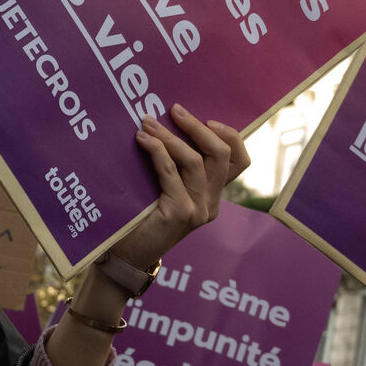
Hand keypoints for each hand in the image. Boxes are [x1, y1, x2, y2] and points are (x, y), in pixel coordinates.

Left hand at [107, 103, 250, 270]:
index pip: (239, 161)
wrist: (125, 255)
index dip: (230, 135)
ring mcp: (198, 210)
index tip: (206, 119)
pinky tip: (143, 140)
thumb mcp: (167, 188)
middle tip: (174, 110)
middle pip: (221, 154)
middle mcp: (211, 203)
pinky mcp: (180, 213)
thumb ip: (177, 166)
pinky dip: (157, 150)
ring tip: (147, 123)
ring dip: (170, 136)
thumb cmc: (141, 217)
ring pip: (194, 160)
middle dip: (197, 127)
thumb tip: (171, 122)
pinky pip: (171, 171)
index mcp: (214, 196)